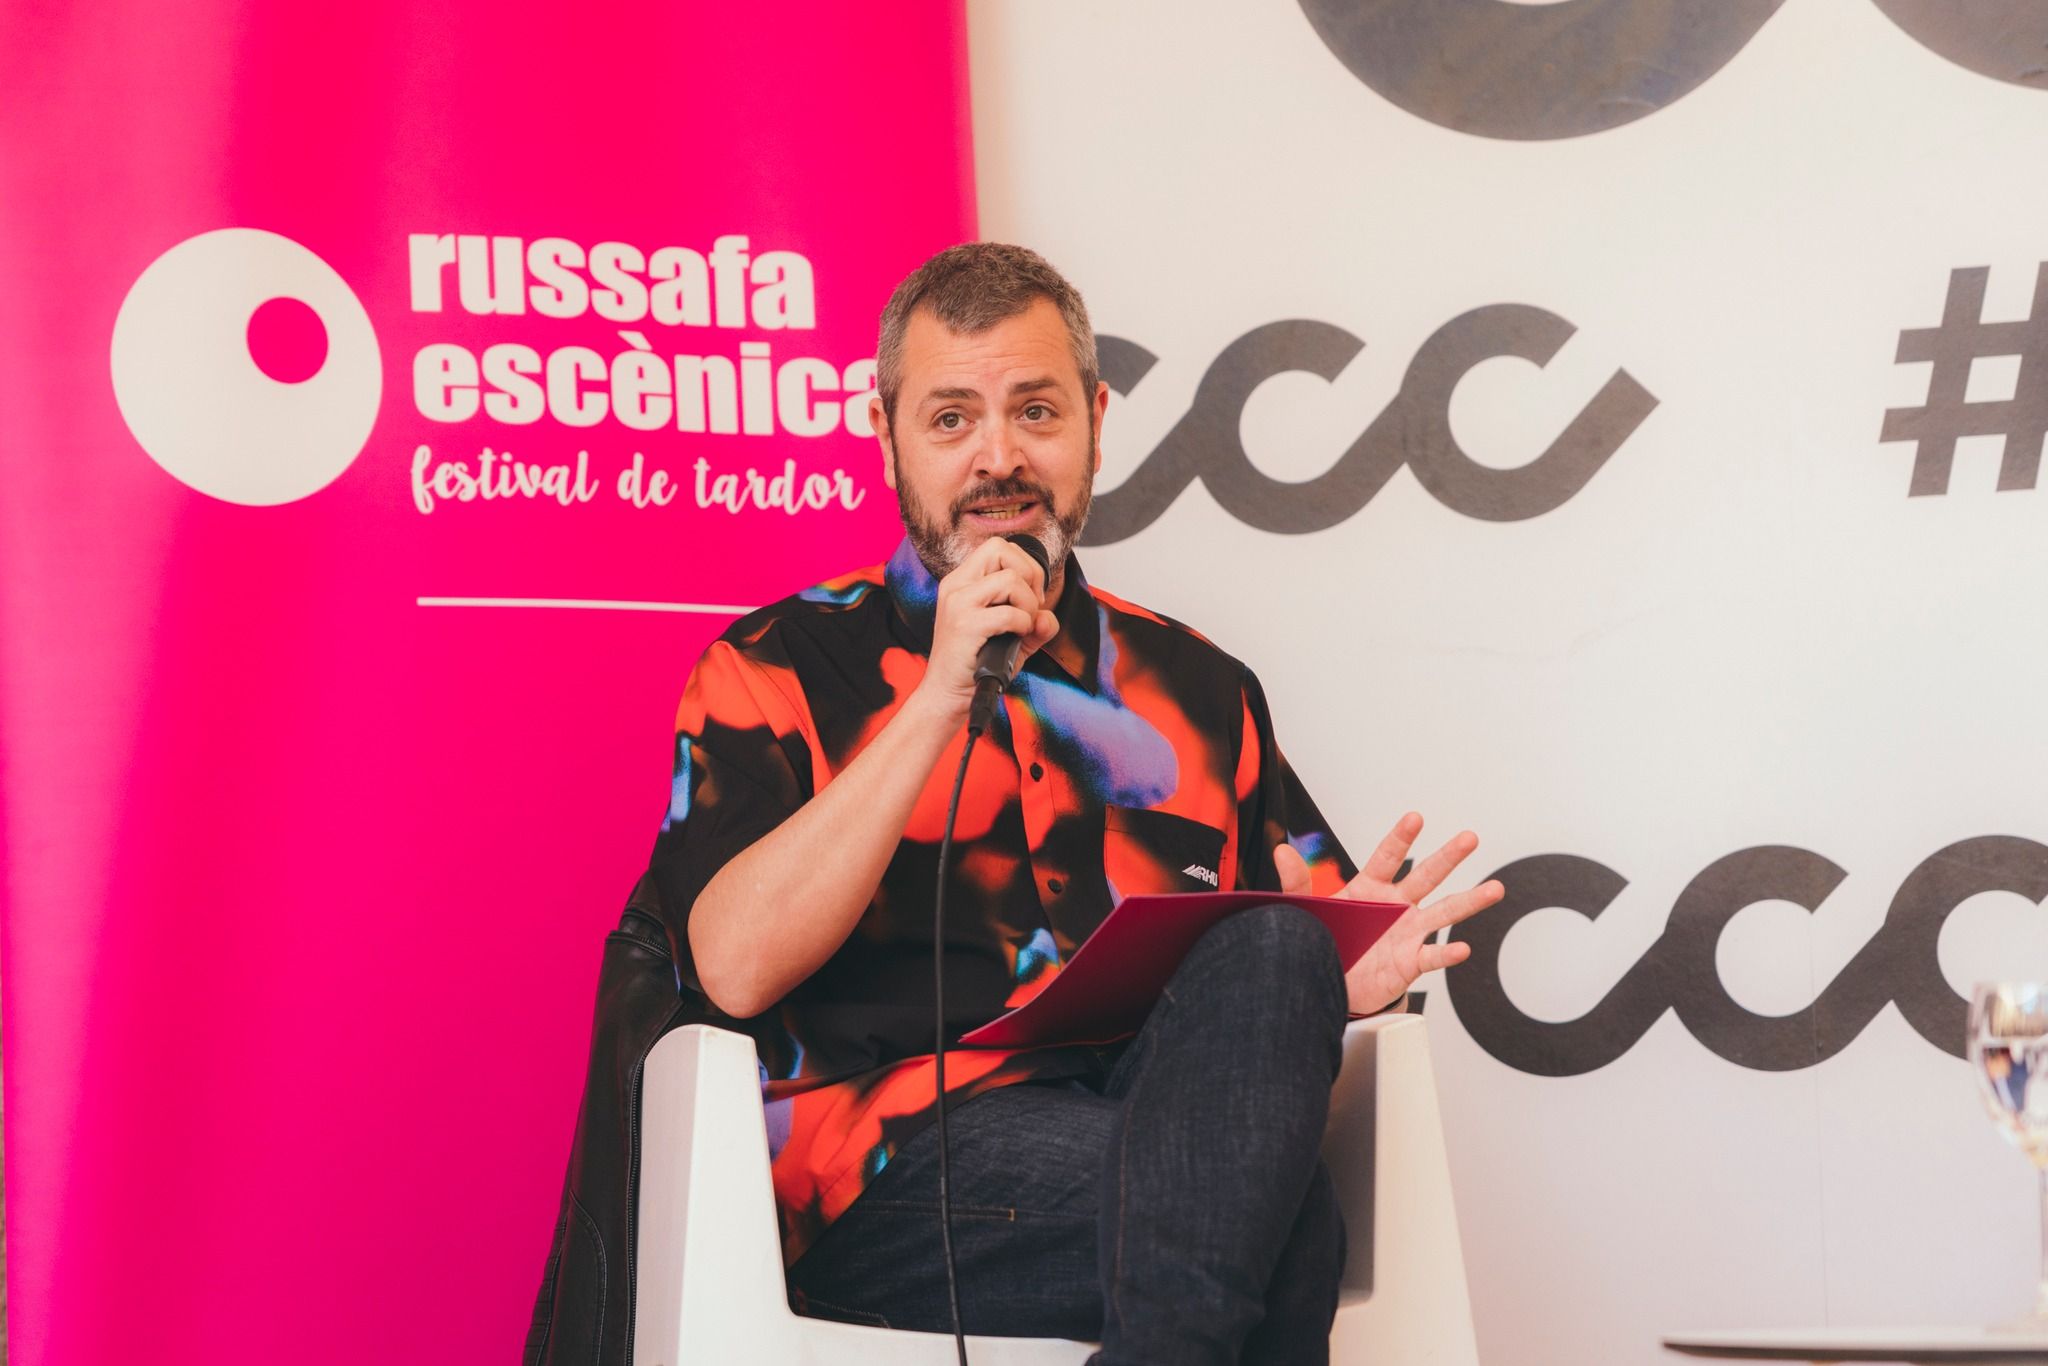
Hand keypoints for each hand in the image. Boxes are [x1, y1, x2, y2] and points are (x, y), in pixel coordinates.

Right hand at [915, 538, 1059, 721]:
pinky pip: (1008, 613)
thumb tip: (1048, 617)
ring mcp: (958, 604)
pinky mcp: (964, 625)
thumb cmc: (974, 665)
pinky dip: (1022, 624)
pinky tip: (1017, 636)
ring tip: (1023, 624)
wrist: (946, 695)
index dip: (1025, 566)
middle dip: (1031, 575)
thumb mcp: (1011, 639)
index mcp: (962, 582)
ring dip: (1028, 603)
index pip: (998, 547)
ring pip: (1010, 578)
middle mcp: (957, 586)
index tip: (1031, 596)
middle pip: (1002, 550)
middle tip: (1030, 606)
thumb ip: (1035, 625)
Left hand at [1274, 811, 1503, 1014]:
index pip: (1388, 856)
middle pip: (1427, 876)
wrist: (1332, 980)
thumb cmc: (1325, 936)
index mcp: (1371, 886)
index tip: (1415, 817)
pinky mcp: (1412, 961)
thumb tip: (1281, 850)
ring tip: (1495, 889)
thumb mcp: (1305, 908)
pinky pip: (1434, 955)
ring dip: (1470, 901)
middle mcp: (1397, 904)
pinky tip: (1462, 948)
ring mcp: (1409, 931)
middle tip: (1470, 837)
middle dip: (1448, 856)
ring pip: (1445, 912)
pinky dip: (1448, 953)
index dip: (1402, 837)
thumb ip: (1297, 881)